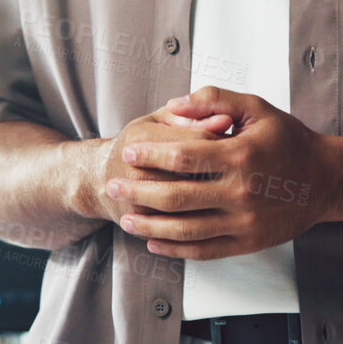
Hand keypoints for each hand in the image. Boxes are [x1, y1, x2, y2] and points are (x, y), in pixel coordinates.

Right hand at [88, 105, 233, 224]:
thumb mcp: (158, 121)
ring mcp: (136, 202)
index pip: (196, 139)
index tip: (240, 143)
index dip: (224, 142)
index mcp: (139, 137)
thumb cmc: (138, 145)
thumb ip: (190, 116)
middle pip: (194, 174)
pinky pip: (180, 227)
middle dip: (224, 172)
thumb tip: (225, 121)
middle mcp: (133, 170)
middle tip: (242, 170)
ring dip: (216, 199)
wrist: (99, 181)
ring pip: (189, 204)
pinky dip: (202, 221)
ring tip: (230, 189)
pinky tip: (215, 211)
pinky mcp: (143, 225)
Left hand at [111, 86, 341, 259]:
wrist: (327, 181)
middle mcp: (242, 192)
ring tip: (126, 220)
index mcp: (241, 155)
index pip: (183, 157)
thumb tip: (173, 104)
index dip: (150, 155)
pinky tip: (154, 243)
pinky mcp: (248, 243)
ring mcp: (245, 222)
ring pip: (185, 230)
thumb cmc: (289, 141)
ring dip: (149, 226)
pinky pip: (204, 251)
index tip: (128, 153)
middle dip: (138, 191)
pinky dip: (174, 249)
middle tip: (114, 186)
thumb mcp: (257, 108)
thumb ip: (214, 100)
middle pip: (176, 196)